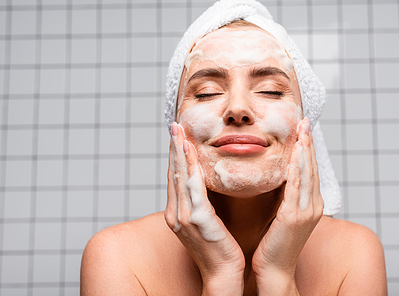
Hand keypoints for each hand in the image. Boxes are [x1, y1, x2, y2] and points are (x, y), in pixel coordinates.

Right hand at [164, 122, 244, 295]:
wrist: (223, 274)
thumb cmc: (218, 249)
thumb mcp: (206, 223)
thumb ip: (202, 204)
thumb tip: (205, 185)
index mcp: (177, 214)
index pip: (174, 179)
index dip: (175, 156)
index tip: (178, 137)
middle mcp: (175, 214)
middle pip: (173, 174)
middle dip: (174, 148)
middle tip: (175, 126)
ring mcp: (184, 217)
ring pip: (180, 177)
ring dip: (180, 152)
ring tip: (180, 132)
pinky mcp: (198, 219)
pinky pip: (193, 188)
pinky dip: (190, 168)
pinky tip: (190, 152)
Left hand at [252, 118, 323, 295]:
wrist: (274, 270)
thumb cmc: (274, 244)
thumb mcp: (282, 214)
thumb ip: (284, 195)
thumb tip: (278, 175)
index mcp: (311, 204)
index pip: (308, 170)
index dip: (307, 148)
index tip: (303, 128)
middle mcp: (313, 205)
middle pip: (311, 167)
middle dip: (309, 143)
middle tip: (305, 120)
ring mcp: (306, 211)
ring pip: (307, 173)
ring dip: (305, 149)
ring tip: (302, 129)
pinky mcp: (294, 216)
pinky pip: (297, 186)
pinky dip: (297, 166)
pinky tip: (295, 151)